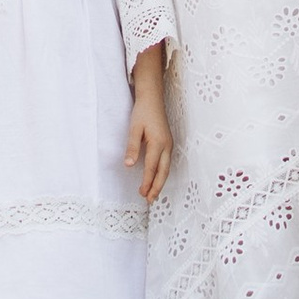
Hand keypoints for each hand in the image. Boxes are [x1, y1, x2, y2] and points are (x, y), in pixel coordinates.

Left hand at [124, 62, 172, 200]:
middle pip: (163, 172)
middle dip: (156, 187)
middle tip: (149, 200)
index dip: (147, 182)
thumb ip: (132, 147)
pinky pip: (166, 163)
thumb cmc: (143, 111)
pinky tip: (156, 178)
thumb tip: (129, 165)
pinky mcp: (168, 143)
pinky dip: (162, 174)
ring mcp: (169, 144)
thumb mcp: (134, 128)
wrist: (153, 98)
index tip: (141, 193)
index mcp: (158, 143)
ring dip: (160, 182)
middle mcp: (167, 146)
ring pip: (166, 169)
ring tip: (152, 194)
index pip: (151, 168)